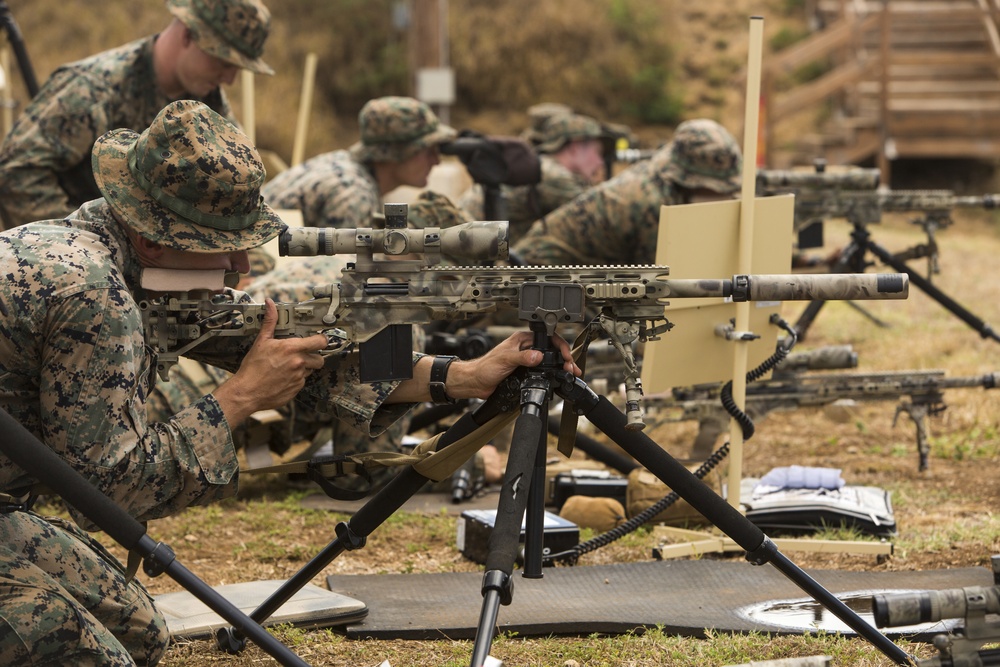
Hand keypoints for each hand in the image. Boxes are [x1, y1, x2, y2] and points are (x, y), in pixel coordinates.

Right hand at [213, 299, 327, 423]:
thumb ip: (270, 322)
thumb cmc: (252, 368)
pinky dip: (296, 379)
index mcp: (292, 348)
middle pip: (320, 359)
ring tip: (288, 366)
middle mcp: (299, 363)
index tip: (318, 339)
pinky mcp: (296, 389)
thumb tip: (270, 304)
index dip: (322, 340)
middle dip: (313, 356)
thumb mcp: (261, 341)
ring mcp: (299, 377)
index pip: (320, 342)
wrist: (247, 392)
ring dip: (304, 368)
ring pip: (310, 370)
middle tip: (301, 355)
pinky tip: (283, 377)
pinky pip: (302, 382)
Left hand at [446, 330, 581, 399]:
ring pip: (548, 361)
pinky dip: (551, 374)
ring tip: (569, 373)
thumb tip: (538, 356)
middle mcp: (526, 348)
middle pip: (551, 350)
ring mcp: (526, 359)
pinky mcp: (525, 371)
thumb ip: (522, 357)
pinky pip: (542, 370)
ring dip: (559, 367)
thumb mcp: (505, 360)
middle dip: (563, 358)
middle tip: (571, 368)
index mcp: (522, 339)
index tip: (565, 357)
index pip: (547, 338)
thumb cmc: (485, 367)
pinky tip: (557, 378)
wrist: (476, 382)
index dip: (559, 346)